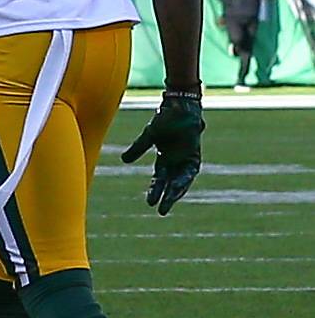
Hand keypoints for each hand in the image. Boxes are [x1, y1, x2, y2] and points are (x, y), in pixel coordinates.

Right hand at [120, 91, 203, 215]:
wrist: (180, 105)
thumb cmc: (165, 118)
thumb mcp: (148, 136)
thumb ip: (138, 148)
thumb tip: (124, 161)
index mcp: (165, 158)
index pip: (160, 179)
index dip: (155, 191)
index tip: (149, 203)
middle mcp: (177, 161)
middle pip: (171, 184)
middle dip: (167, 197)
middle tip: (161, 212)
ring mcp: (186, 158)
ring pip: (182, 180)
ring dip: (177, 191)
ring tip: (170, 200)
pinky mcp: (194, 153)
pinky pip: (190, 170)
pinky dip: (184, 178)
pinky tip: (178, 186)